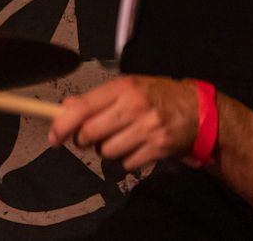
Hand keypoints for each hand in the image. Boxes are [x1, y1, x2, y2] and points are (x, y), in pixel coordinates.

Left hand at [47, 76, 199, 171]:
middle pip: (90, 133)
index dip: (62, 125)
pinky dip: (125, 160)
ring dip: (106, 150)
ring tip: (118, 139)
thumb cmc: (157, 96)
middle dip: (83, 140)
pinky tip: (135, 148)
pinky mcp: (158, 148)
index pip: (83, 108)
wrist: (199, 110)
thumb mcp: (128, 87)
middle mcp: (134, 106)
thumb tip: (66, 107)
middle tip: (88, 138)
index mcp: (122, 88)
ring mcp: (147, 128)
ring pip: (107, 151)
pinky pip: (126, 163)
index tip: (53, 137)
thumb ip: (96, 98)